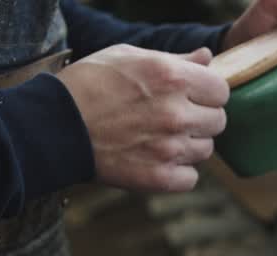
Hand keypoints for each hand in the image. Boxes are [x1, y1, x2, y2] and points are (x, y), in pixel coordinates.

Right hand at [58, 44, 228, 192]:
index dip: (208, 92)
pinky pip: (190, 178)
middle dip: (201, 118)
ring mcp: (169, 147)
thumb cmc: (89, 84)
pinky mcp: (159, 177)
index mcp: (172, 77)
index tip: (193, 96)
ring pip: (205, 150)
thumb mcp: (129, 56)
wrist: (55, 126)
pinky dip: (178, 173)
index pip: (221, 90)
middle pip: (218, 121)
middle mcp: (176, 113)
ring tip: (160, 138)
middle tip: (173, 118)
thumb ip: (175, 59)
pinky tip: (158, 160)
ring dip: (189, 145)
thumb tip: (208, 58)